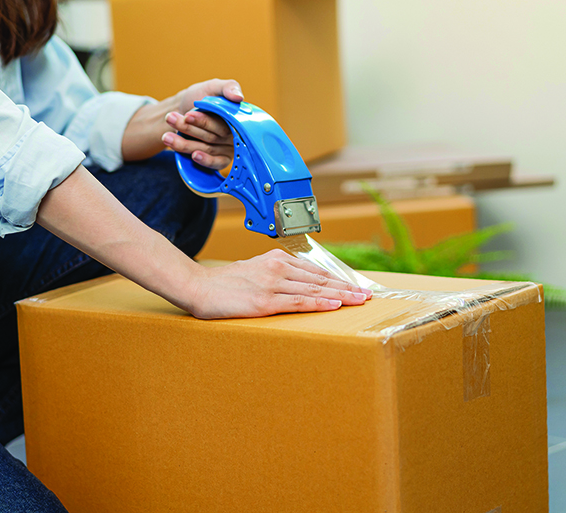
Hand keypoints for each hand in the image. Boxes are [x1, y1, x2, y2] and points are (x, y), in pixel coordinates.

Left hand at [161, 78, 241, 169]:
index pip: (222, 122)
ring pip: (207, 148)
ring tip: (166, 137)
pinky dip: (205, 160)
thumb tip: (238, 97)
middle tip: (170, 119)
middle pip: (211, 135)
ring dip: (185, 144)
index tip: (187, 116)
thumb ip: (228, 87)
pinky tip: (193, 156)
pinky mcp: (219, 159)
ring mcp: (226, 147)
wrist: (184, 108)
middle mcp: (233, 134)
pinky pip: (216, 163)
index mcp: (235, 117)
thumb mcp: (213, 86)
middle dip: (189, 128)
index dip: (204, 121)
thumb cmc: (201, 95)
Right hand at [184, 249, 372, 319]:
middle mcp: (277, 269)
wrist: (198, 286)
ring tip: (359, 300)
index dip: (337, 278)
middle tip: (367, 294)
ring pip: (314, 290)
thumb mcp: (252, 269)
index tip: (355, 285)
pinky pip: (298, 302)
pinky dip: (319, 304)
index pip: (314, 270)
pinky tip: (334, 305)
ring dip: (340, 295)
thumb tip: (295, 284)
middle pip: (319, 279)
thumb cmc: (223, 282)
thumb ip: (274, 273)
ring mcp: (272, 285)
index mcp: (275, 259)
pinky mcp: (264, 302)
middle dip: (346, 287)